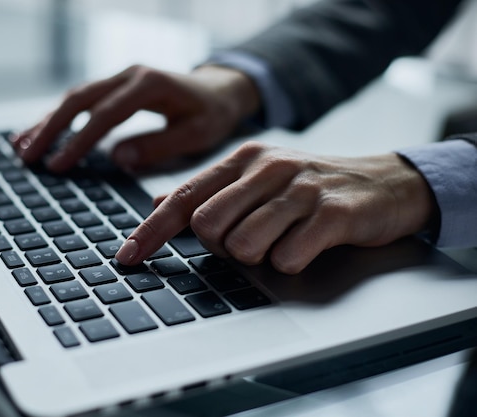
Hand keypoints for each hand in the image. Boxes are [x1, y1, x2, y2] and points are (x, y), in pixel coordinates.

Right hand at [12, 65, 259, 171]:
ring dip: (47, 121)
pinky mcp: (116, 86)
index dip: (78, 141)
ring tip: (21, 146)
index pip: (105, 115)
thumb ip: (159, 145)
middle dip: (49, 128)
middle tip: (26, 156)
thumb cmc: (212, 113)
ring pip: (75, 97)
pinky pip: (82, 100)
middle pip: (79, 100)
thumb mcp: (197, 134)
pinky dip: (60, 117)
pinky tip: (41, 132)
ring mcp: (120, 78)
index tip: (57, 165)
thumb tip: (117, 157)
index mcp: (149, 85)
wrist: (219, 90)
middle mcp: (129, 75)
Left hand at [115, 142, 435, 273]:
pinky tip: (308, 245)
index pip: (184, 197)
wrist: (385, 183)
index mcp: (243, 160)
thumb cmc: (311, 187)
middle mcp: (267, 167)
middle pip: (207, 225)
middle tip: (250, 239)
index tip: (128, 257)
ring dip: (258, 255)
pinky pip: (287, 258)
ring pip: (243, 245)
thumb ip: (209, 191)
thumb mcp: (258, 180)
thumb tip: (157, 201)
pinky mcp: (332, 212)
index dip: (151, 230)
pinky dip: (290, 263)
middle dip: (220, 246)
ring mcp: (301, 188)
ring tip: (283, 239)